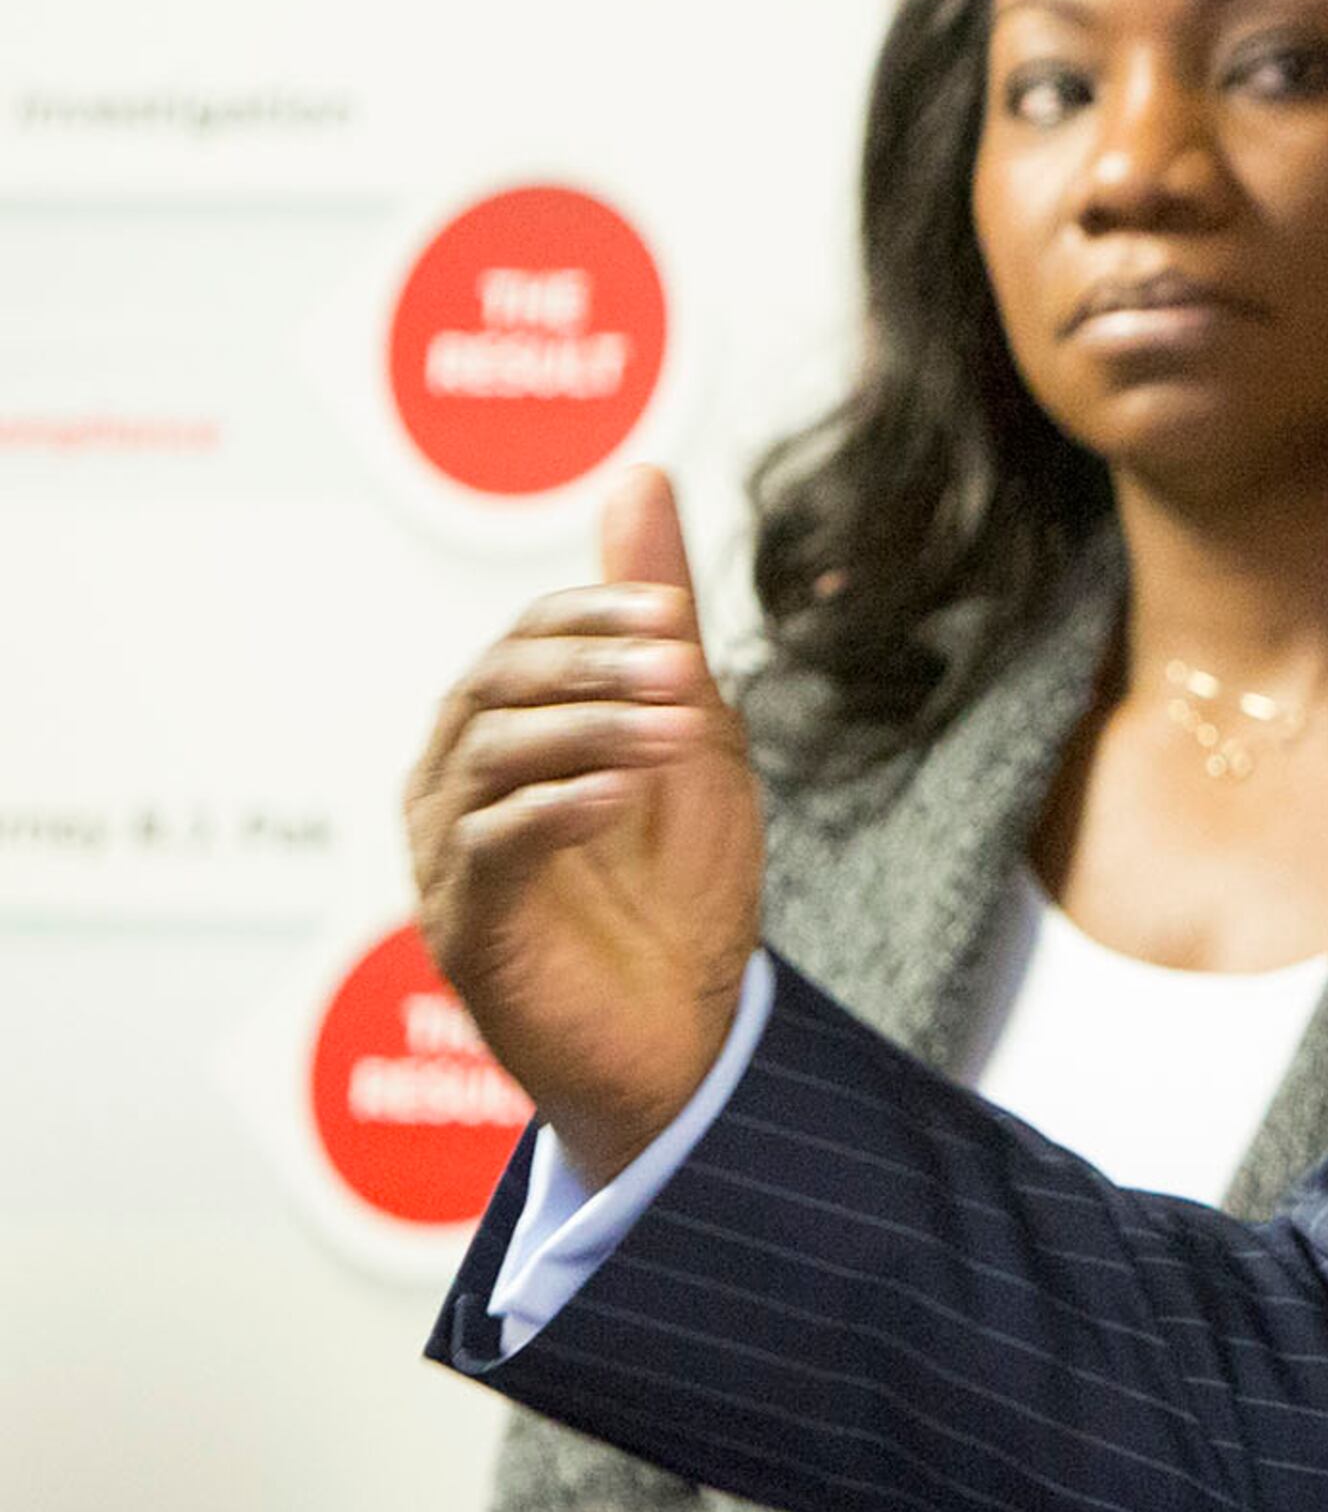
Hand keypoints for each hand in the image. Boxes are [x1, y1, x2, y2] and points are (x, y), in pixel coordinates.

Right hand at [406, 467, 763, 1186]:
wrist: (685, 1039)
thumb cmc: (678, 886)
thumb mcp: (691, 732)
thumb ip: (656, 617)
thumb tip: (639, 473)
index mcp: (504, 737)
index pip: (521, 643)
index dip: (592, 618)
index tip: (675, 617)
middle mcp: (456, 788)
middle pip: (491, 687)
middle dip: (590, 664)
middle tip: (682, 662)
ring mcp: (452, 859)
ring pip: (487, 758)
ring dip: (589, 729)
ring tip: (679, 728)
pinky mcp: (468, 929)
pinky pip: (491, 848)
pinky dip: (557, 808)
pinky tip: (623, 795)